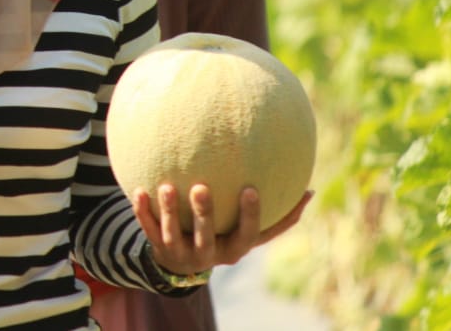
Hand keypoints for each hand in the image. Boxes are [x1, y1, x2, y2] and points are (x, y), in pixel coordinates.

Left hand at [132, 183, 313, 275]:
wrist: (182, 264)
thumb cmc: (224, 238)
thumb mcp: (248, 232)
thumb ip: (276, 218)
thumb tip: (310, 191)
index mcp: (233, 249)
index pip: (246, 235)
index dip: (249, 215)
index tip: (250, 188)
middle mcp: (208, 254)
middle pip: (206, 237)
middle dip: (204, 214)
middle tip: (201, 187)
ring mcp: (180, 253)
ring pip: (172, 234)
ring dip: (169, 211)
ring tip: (166, 186)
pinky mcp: (157, 247)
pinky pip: (148, 230)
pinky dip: (143, 212)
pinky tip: (139, 190)